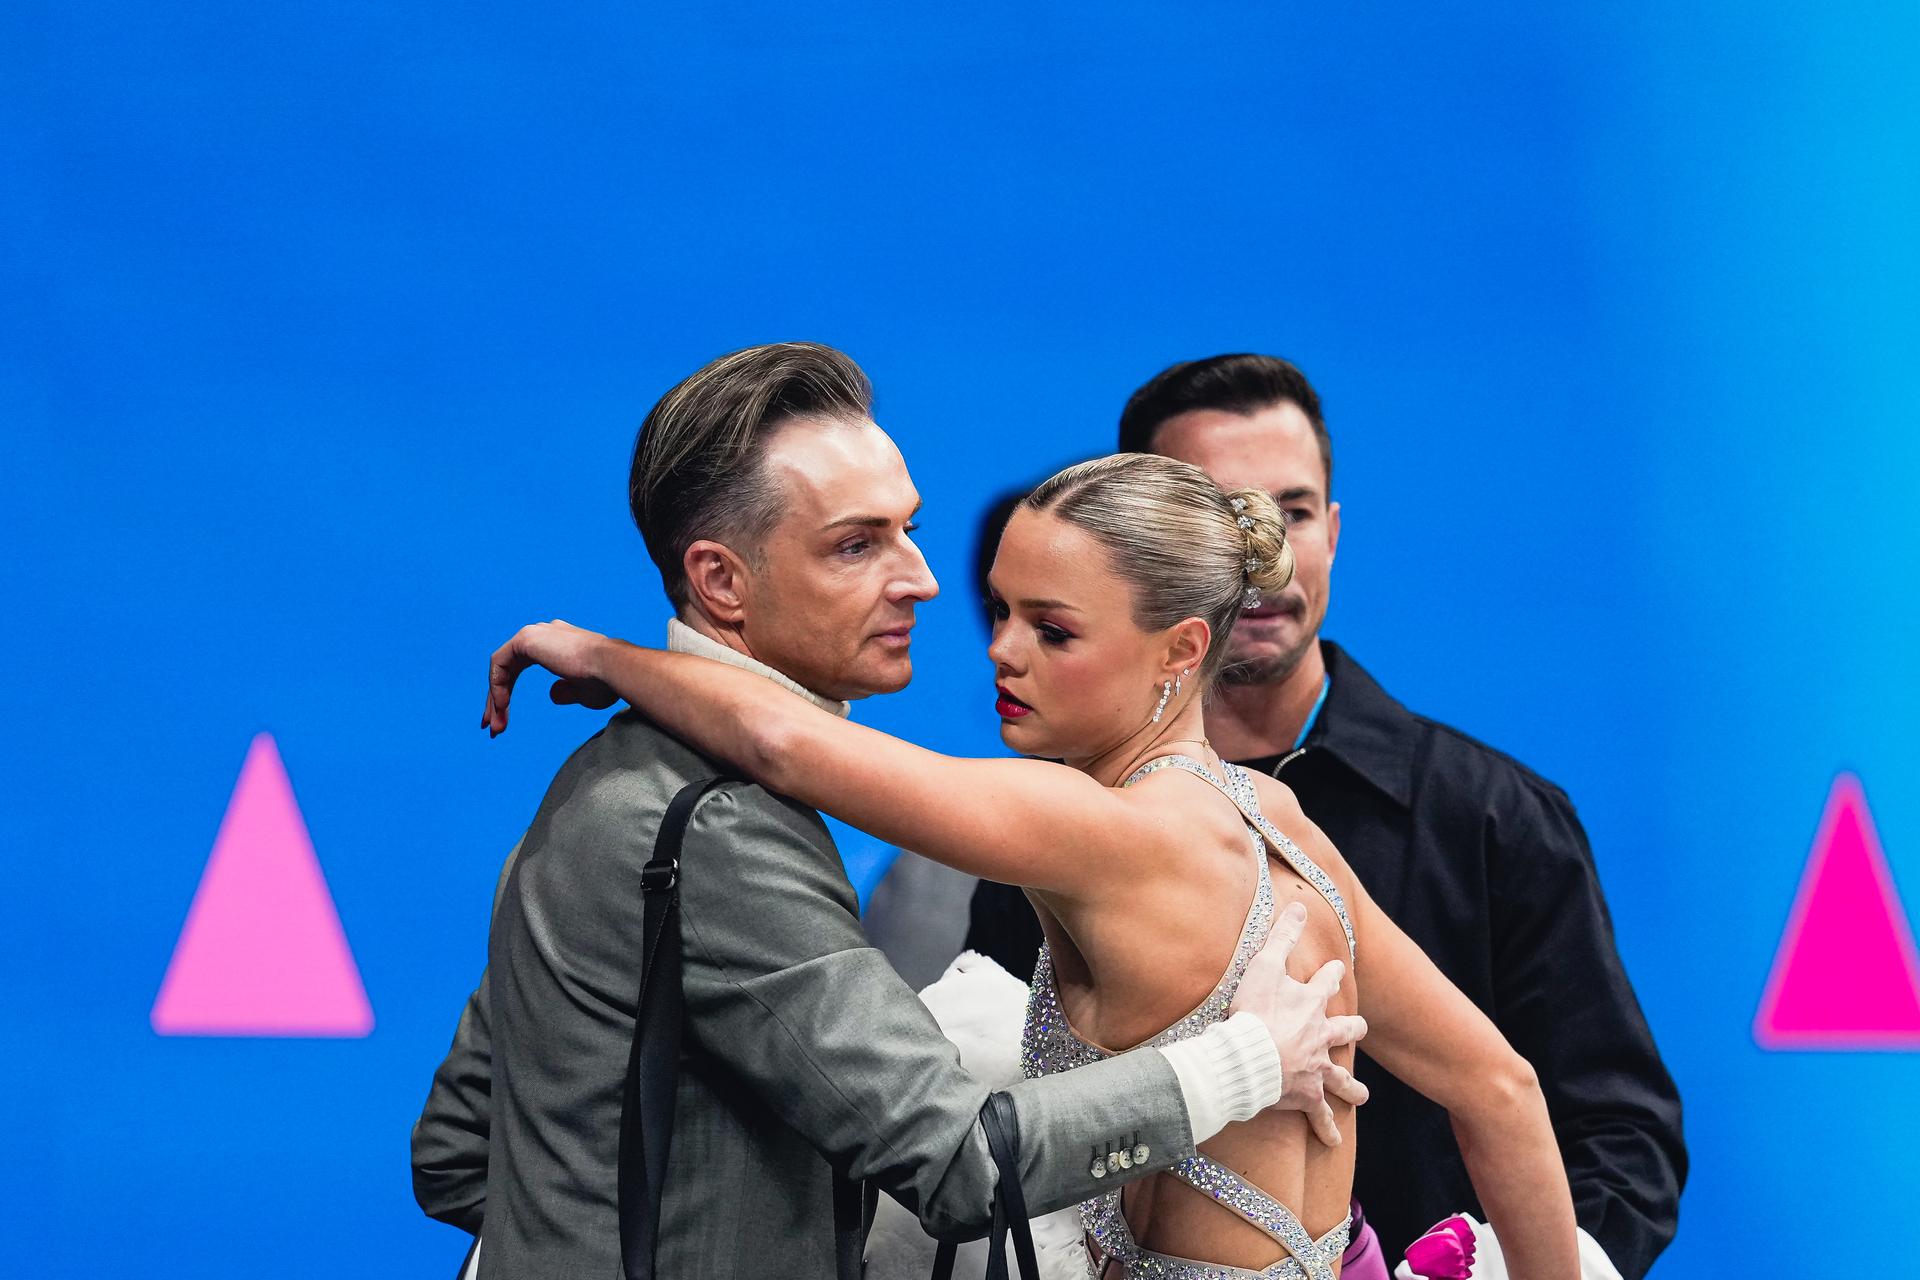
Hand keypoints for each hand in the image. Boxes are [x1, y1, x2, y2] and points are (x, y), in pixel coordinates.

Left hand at [482, 620, 620, 735]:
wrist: (612, 668)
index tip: (503, 719)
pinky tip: (502, 707)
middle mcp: (545, 633)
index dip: (509, 693)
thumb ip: (566, 691)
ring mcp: (535, 633)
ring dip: (496, 698)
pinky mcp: (527, 639)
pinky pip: (500, 664)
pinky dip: (497, 687)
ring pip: (502, 667)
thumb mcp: (583, 692)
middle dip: (498, 700)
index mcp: (558, 641)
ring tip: (495, 726)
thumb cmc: (606, 681)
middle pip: (510, 668)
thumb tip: (553, 695)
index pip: (523, 665)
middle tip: (493, 727)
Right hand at [1230, 900, 1369, 1145]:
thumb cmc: (1254, 1011)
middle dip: (1351, 1030)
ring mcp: (1316, 1068)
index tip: (1336, 969)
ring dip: (1351, 1087)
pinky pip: (1320, 1116)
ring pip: (1340, 1079)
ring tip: (1361, 1096)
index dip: (1330, 974)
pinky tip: (1334, 1142)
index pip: (1326, 983)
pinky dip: (1326, 1129)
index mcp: (1311, 1004)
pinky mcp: (1306, 1096)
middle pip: (1344, 1032)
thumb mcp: (1265, 964)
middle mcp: (1321, 1037)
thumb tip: (1299, 904)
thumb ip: (1281, 935)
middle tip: (1359, 1029)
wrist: (1250, 1057)